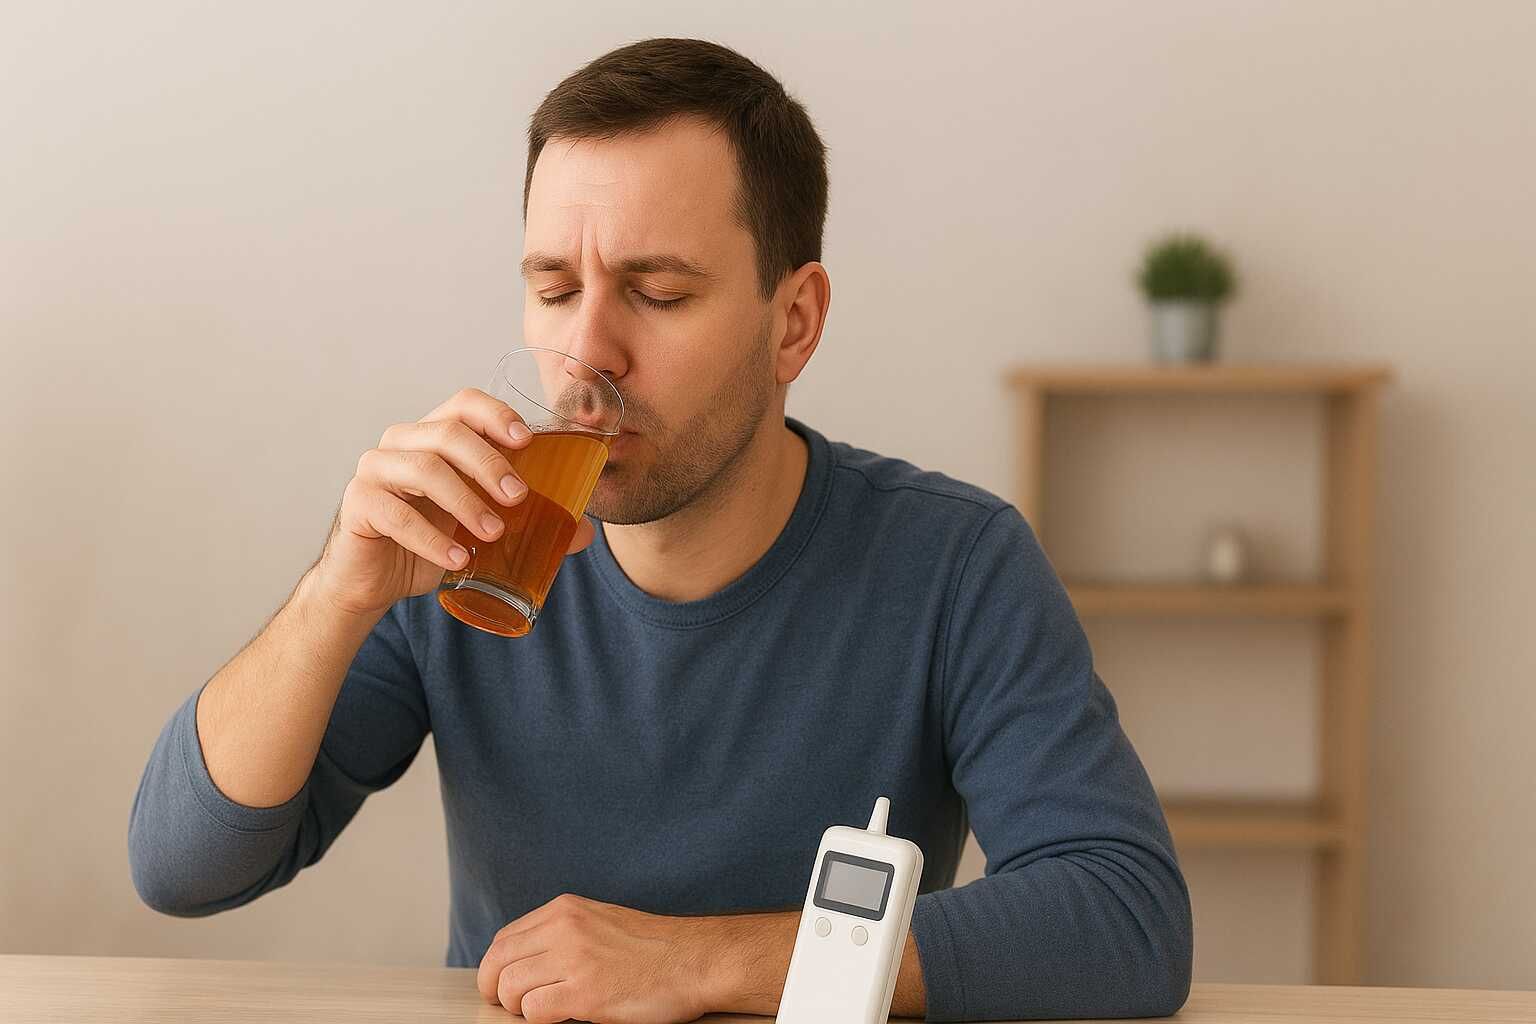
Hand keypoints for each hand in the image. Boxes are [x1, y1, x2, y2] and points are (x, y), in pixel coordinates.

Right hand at [311, 387, 596, 617]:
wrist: (375, 581)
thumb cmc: (432, 542)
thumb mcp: (482, 528)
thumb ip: (530, 523)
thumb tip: (584, 531)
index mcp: (435, 436)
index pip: (465, 403)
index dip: (496, 415)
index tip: (526, 440)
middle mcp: (403, 443)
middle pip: (448, 433)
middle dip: (490, 463)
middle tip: (519, 497)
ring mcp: (376, 470)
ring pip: (423, 468)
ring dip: (465, 501)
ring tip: (493, 534)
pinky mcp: (359, 504)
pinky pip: (395, 513)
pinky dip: (432, 539)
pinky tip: (457, 559)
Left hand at [476, 893, 715, 1023]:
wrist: (695, 960)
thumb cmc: (654, 947)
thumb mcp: (600, 920)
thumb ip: (563, 932)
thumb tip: (525, 960)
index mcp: (565, 909)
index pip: (504, 939)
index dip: (497, 967)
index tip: (503, 984)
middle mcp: (564, 928)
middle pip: (497, 962)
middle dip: (494, 989)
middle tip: (507, 1005)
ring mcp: (574, 959)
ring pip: (509, 988)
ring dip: (518, 1007)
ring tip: (540, 1011)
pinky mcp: (585, 993)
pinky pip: (534, 1011)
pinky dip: (539, 1018)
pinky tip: (561, 1015)